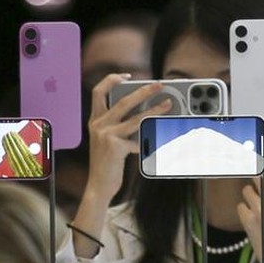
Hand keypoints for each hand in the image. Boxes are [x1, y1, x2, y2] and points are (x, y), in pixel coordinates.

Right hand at [83, 74, 169, 205]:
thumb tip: (143, 112)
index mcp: (95, 120)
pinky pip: (138, 141)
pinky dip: (148, 142)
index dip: (112, 80)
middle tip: (159, 85)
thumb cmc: (107, 163)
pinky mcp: (115, 147)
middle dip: (144, 90)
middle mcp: (98, 125)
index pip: (98, 91)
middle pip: (124, 100)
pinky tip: (155, 144)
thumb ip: (118, 125)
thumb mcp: (107, 140)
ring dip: (155, 110)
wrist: (98, 185)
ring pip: (136, 118)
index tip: (127, 77)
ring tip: (168, 106)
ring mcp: (106, 135)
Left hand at [236, 164, 263, 262]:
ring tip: (258, 211)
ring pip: (246, 191)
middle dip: (255, 181)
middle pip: (256, 176)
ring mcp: (259, 210)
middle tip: (257, 190)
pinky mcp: (248, 220)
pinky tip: (253, 222)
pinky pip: (240, 207)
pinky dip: (244, 212)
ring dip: (249, 198)